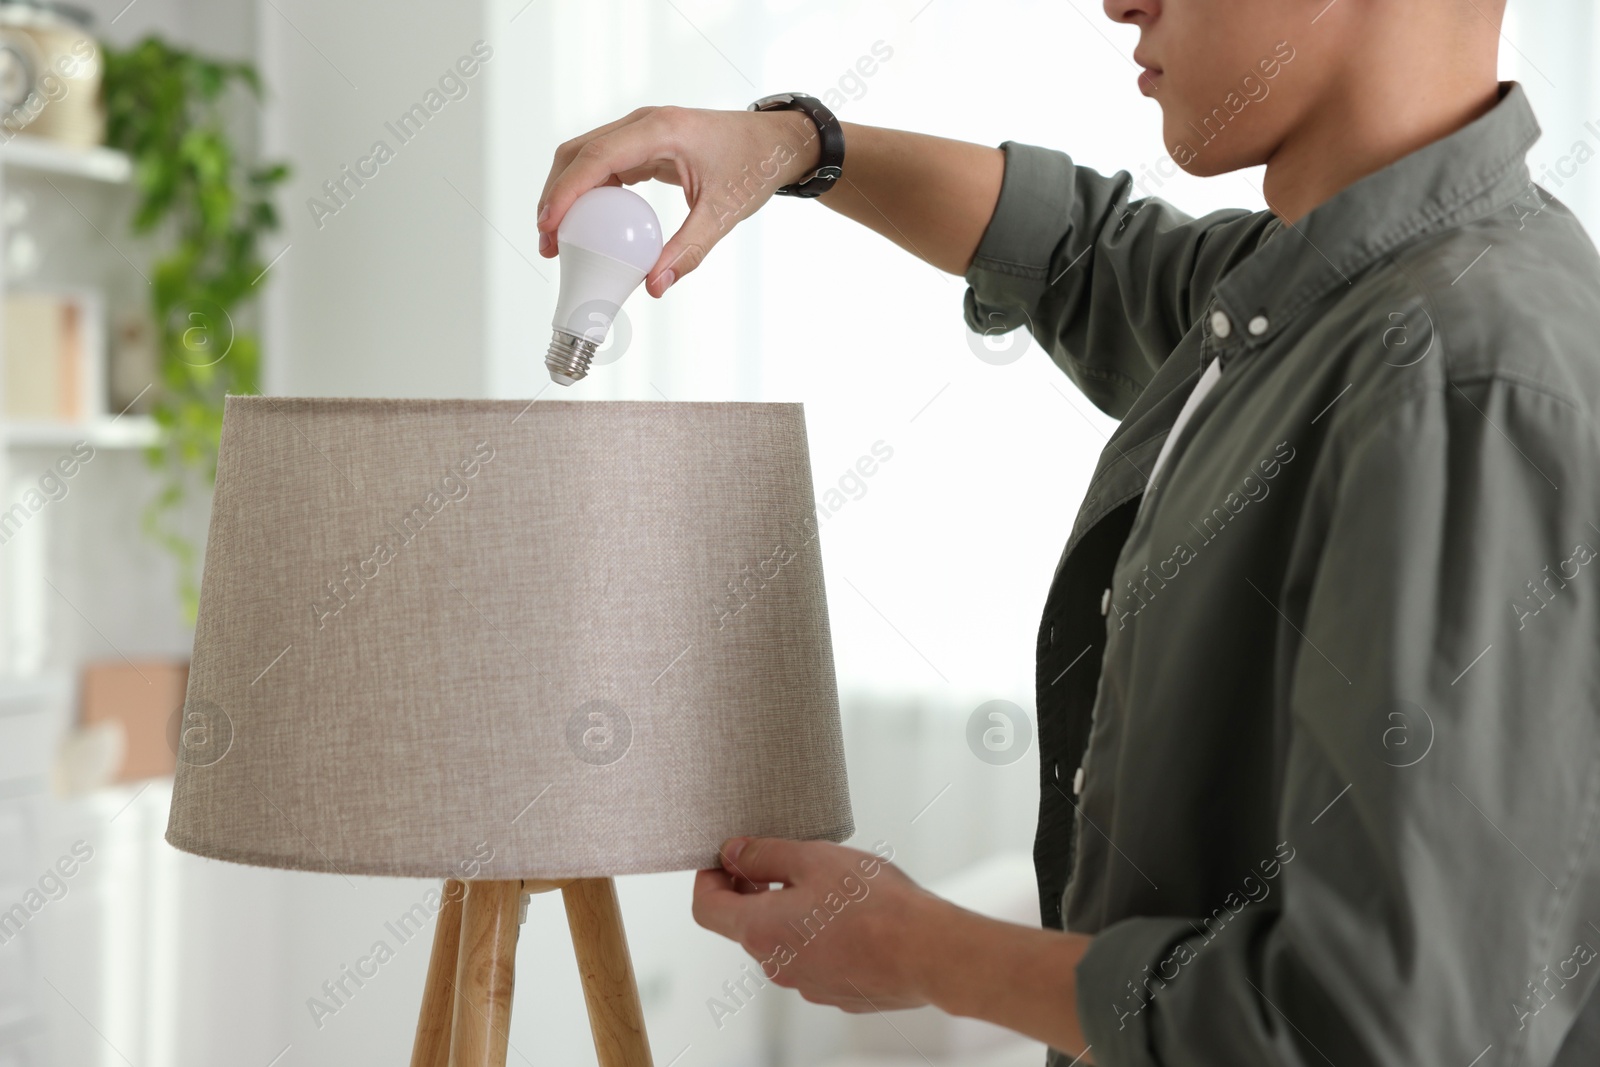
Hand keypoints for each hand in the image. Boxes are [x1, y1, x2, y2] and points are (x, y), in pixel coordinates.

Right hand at [536, 105, 823, 297]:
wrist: (775, 144)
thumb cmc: (754, 168)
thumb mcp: (723, 214)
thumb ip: (688, 251)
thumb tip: (655, 286)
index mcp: (660, 130)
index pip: (597, 157)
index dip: (566, 192)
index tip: (549, 226)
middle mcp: (644, 123)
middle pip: (578, 152)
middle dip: (556, 195)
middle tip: (548, 242)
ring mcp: (641, 130)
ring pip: (585, 156)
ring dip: (566, 193)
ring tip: (559, 239)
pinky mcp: (643, 143)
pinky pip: (604, 164)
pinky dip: (588, 192)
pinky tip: (586, 225)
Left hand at [691, 835, 942, 1011]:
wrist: (928, 952)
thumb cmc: (874, 904)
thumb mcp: (813, 858)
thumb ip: (764, 854)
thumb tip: (732, 852)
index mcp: (760, 930)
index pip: (705, 907)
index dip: (710, 877)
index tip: (730, 858)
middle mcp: (775, 965)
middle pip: (745, 924)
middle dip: (757, 890)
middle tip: (786, 860)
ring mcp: (805, 984)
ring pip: (783, 941)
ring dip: (792, 912)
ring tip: (831, 886)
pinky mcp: (835, 992)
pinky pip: (813, 958)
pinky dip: (820, 935)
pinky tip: (853, 915)